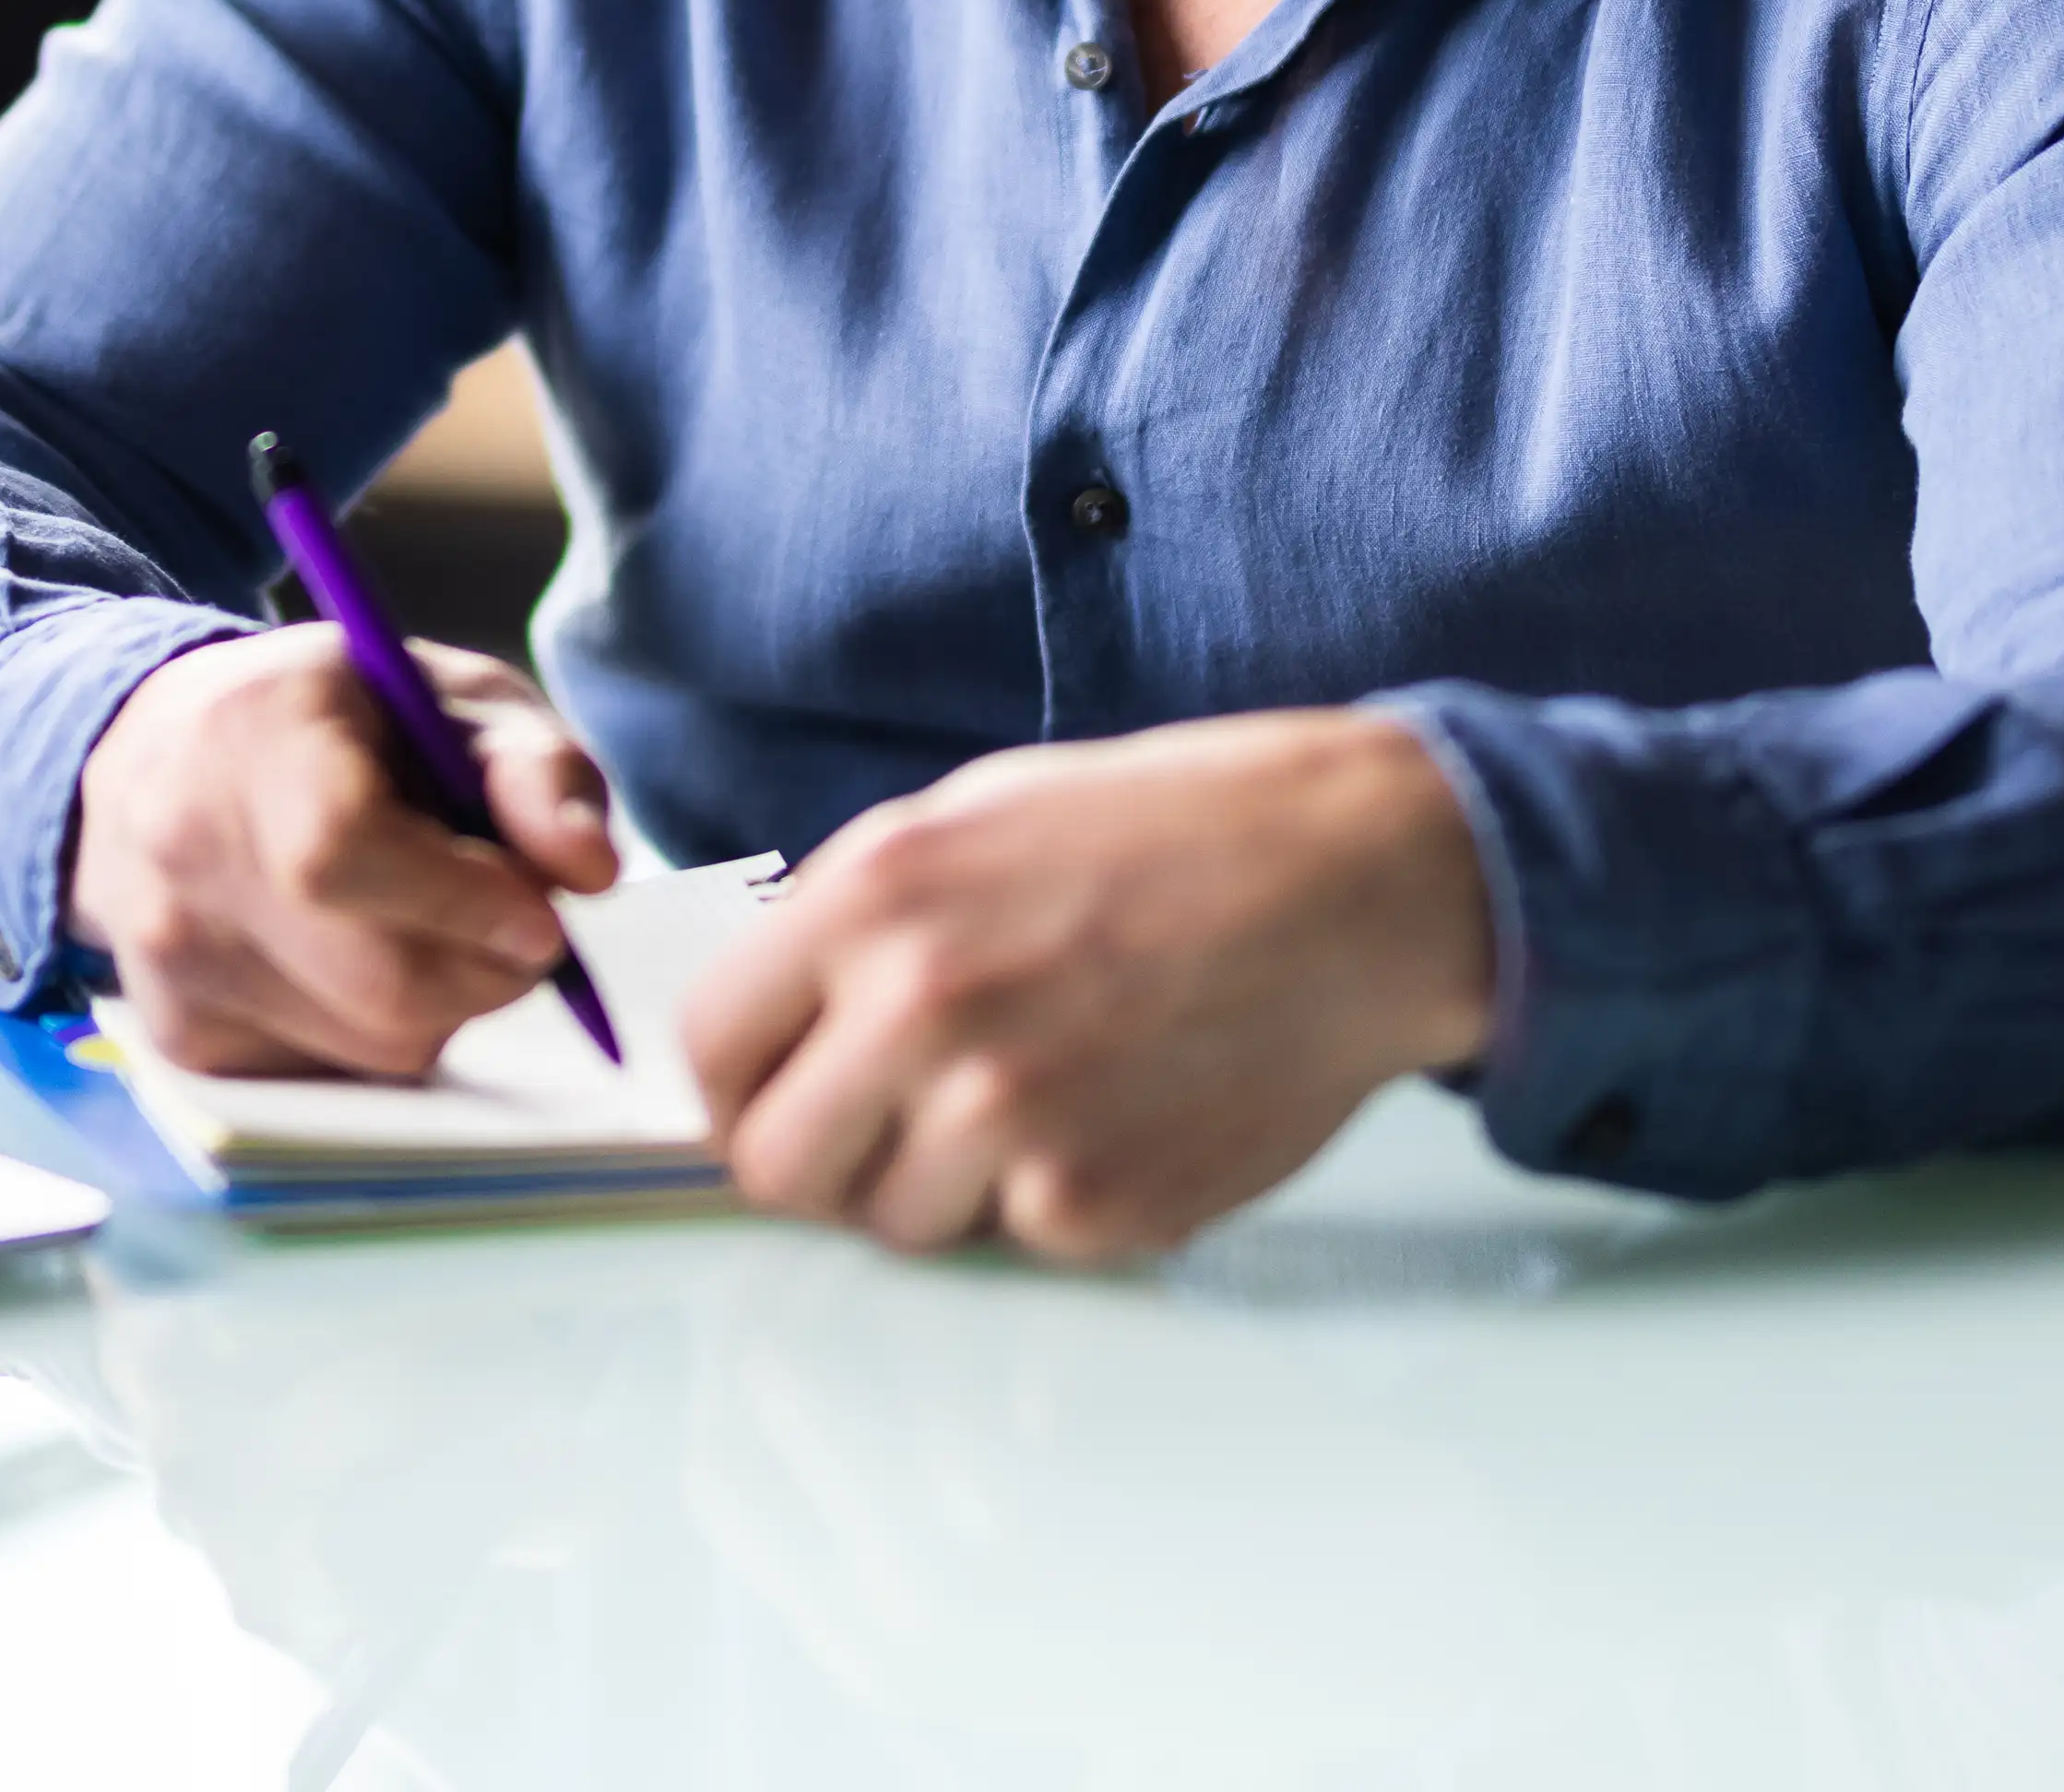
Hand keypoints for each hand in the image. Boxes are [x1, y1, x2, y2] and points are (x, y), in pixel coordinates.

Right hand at [67, 625, 620, 1077]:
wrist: (158, 761)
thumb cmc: (334, 723)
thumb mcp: (449, 699)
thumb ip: (537, 769)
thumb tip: (593, 872)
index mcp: (251, 736)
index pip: (342, 854)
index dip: (462, 902)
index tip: (542, 917)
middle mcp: (186, 854)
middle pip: (378, 980)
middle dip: (489, 970)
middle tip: (518, 931)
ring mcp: (171, 959)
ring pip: (373, 1046)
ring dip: (447, 1007)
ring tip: (428, 930)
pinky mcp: (182, 1037)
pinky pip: (337, 1077)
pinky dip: (383, 1036)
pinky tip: (361, 961)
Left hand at [680, 709, 1495, 1262]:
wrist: (1354, 881)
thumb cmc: (1166, 834)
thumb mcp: (969, 821)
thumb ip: (851, 922)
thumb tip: (762, 1023)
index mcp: (871, 898)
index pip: (709, 1048)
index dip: (738, 1082)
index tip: (775, 1090)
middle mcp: (921, 1012)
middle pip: (777, 1170)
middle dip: (819, 1160)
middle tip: (884, 1130)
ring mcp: (1008, 1121)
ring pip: (895, 1225)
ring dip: (940, 1187)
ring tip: (1031, 1100)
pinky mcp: (1096, 1207)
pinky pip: (1016, 1242)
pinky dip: (1052, 1202)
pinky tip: (1117, 1116)